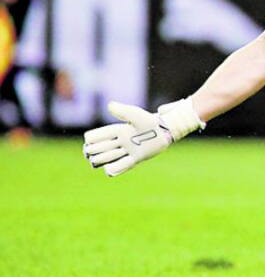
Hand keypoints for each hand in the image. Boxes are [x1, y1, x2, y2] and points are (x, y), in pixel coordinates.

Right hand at [83, 98, 203, 176]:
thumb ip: (123, 111)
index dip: (94, 137)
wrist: (165, 129)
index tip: (88, 140)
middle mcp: (123, 141)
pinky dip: (116, 168)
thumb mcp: (136, 115)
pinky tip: (108, 171)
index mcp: (120, 130)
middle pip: (104, 147)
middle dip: (95, 149)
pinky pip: (124, 165)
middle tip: (88, 152)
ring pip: (111, 156)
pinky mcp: (137, 157)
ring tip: (94, 160)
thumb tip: (109, 105)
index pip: (103, 134)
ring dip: (103, 158)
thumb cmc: (150, 121)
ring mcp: (129, 150)